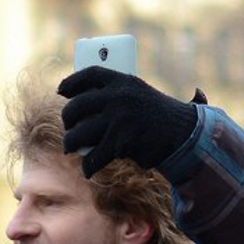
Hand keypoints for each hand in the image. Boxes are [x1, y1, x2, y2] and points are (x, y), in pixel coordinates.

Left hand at [57, 66, 199, 177]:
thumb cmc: (157, 118)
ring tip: (71, 148)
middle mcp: (118, 96)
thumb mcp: (138, 96)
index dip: (72, 82)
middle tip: (69, 129)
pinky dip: (88, 166)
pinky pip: (93, 157)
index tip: (61, 90)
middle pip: (75, 107)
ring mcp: (118, 119)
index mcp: (123, 80)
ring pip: (78, 134)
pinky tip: (88, 169)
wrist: (182, 135)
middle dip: (67, 121)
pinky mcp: (120, 142)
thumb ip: (114, 95)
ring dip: (71, 144)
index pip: (90, 74)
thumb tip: (79, 102)